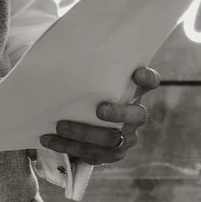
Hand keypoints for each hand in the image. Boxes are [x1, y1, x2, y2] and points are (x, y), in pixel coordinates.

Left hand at [42, 67, 158, 166]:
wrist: (84, 122)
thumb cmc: (89, 94)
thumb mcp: (92, 81)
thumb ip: (90, 70)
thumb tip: (65, 46)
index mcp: (135, 92)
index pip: (150, 82)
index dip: (147, 79)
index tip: (136, 73)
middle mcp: (136, 116)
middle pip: (138, 116)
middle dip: (119, 113)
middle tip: (100, 110)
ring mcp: (126, 138)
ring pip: (111, 140)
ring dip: (84, 133)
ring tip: (60, 126)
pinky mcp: (111, 155)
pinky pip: (93, 154)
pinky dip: (69, 147)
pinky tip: (50, 140)